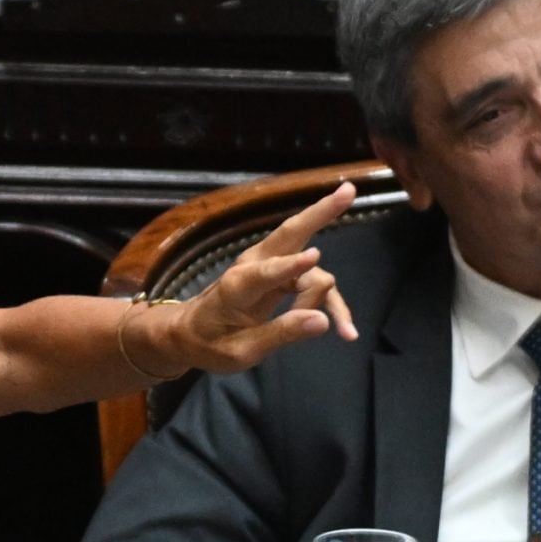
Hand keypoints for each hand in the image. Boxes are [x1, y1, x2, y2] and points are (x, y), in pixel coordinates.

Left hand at [132, 182, 361, 377]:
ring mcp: (271, 266)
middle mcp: (255, 265)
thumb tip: (322, 321)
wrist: (191, 332)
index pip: (266, 272)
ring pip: (311, 268)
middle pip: (292, 233)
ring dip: (323, 299)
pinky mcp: (283, 275)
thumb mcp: (241, 351)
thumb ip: (280, 334)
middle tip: (349, 191)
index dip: (290, 265)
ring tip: (342, 333)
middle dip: (320, 214)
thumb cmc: (210, 342)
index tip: (314, 256)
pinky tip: (348, 332)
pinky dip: (331, 306)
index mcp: (237, 285)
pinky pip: (314, 285)